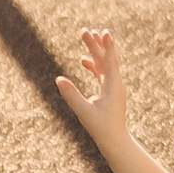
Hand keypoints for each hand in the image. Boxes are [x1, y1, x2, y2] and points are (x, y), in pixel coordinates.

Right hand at [55, 29, 128, 148]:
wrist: (115, 142)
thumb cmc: (102, 129)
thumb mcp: (85, 112)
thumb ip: (72, 95)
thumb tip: (58, 79)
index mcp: (114, 87)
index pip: (111, 62)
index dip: (107, 46)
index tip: (104, 32)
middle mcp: (115, 84)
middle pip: (106, 59)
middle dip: (95, 45)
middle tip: (84, 31)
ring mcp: (112, 88)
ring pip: (104, 64)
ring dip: (95, 51)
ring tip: (86, 35)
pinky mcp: (108, 92)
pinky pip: (102, 73)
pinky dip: (93, 65)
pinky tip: (83, 60)